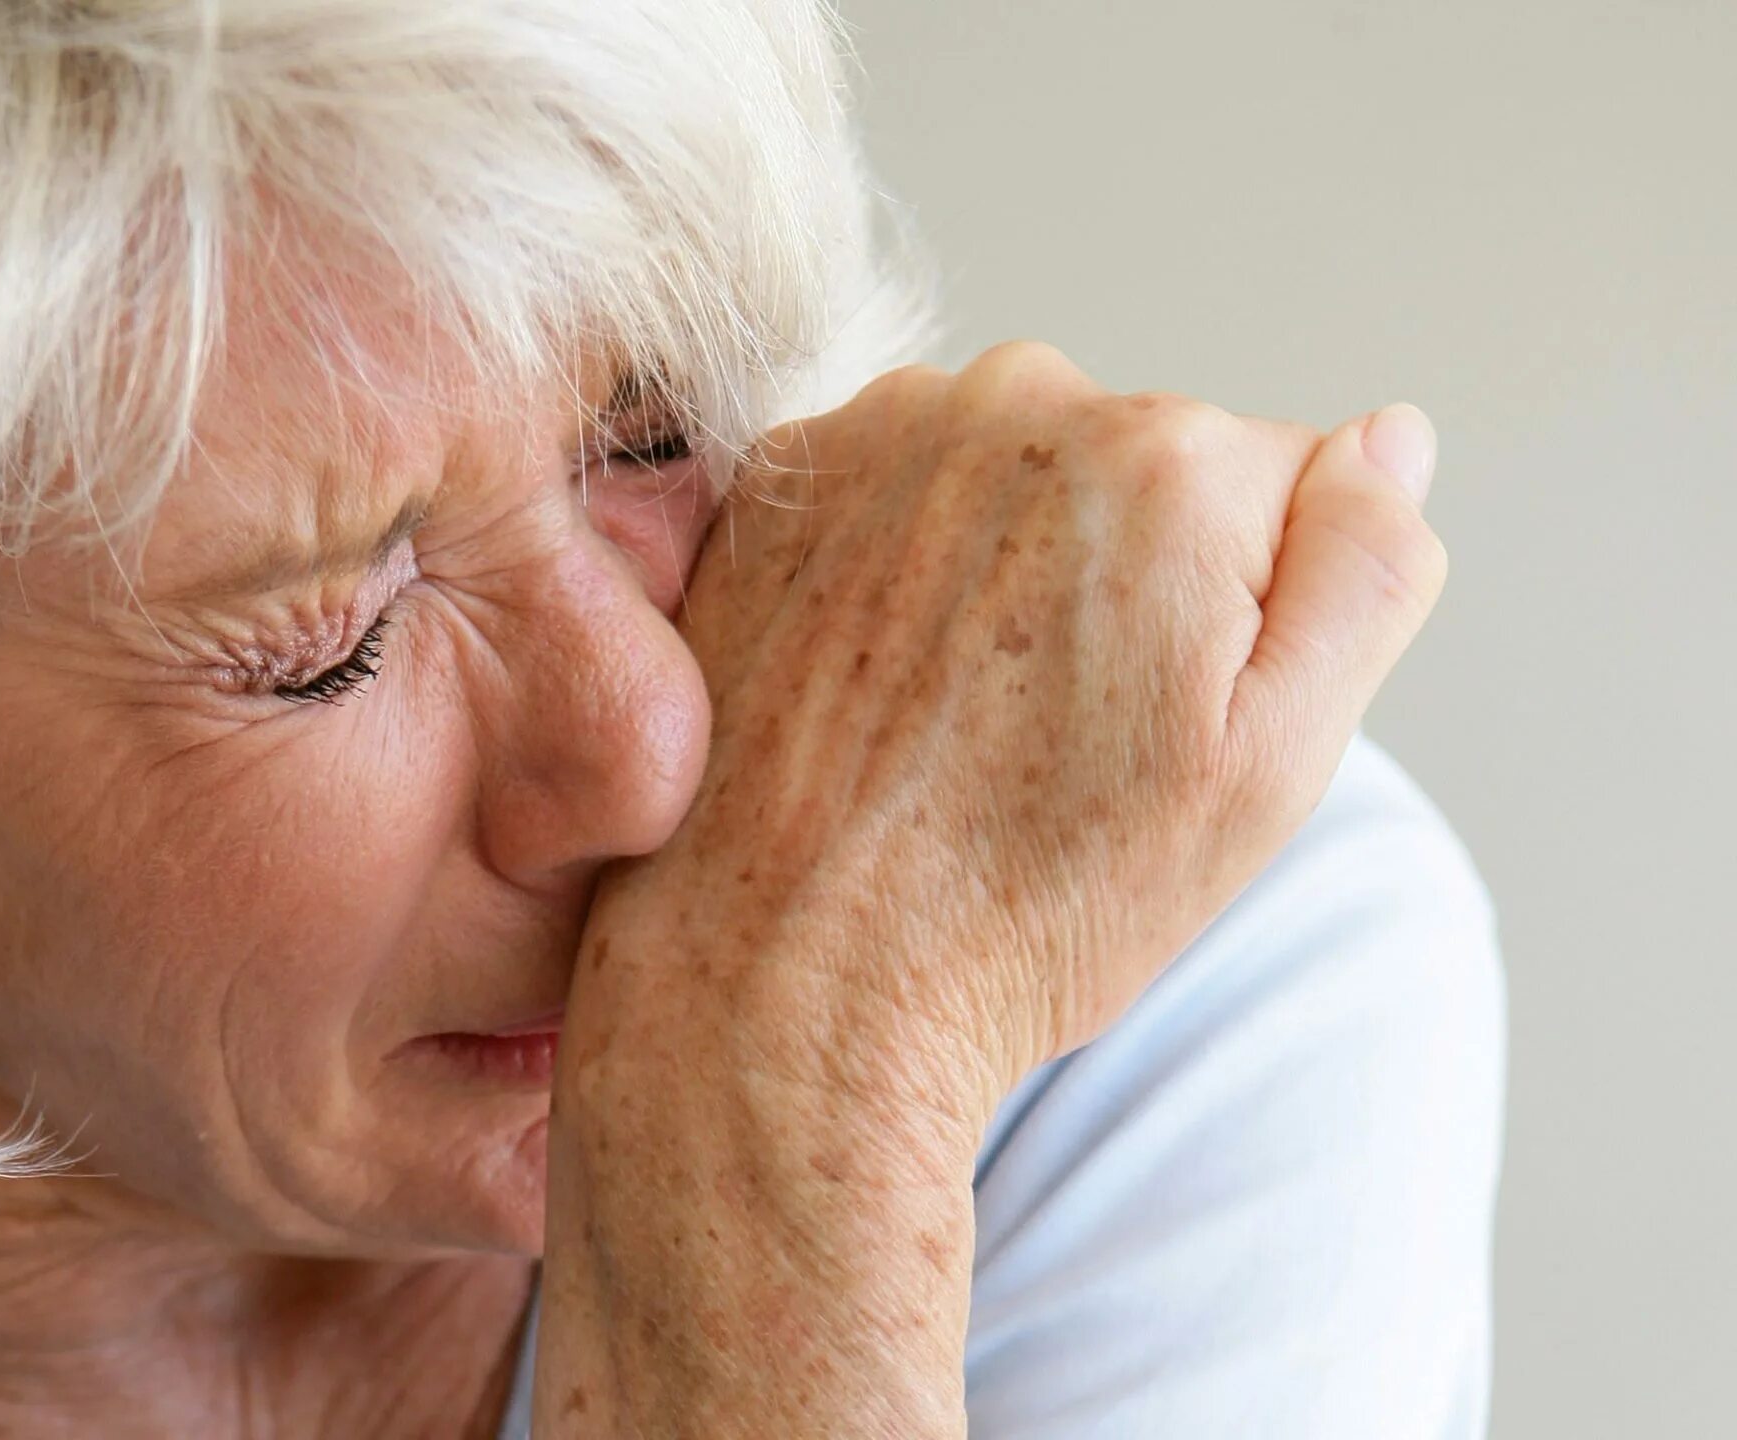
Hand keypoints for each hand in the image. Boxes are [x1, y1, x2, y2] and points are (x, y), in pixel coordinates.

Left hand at [537, 342, 1444, 1436]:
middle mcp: (1014, 404)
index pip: (1275, 485)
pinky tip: (878, 687)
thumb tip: (1391, 437)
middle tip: (1059, 732)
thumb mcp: (1271, 765)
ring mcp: (875, 437)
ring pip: (1009, 472)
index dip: (1239, 614)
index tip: (1161, 714)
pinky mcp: (775, 487)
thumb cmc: (1038, 900)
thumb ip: (1365, 569)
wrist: (795, 976)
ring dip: (1004, 562)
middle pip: (1135, 466)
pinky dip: (892, 566)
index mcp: (1166, 456)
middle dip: (1125, 573)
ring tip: (963, 720)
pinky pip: (888, 491)